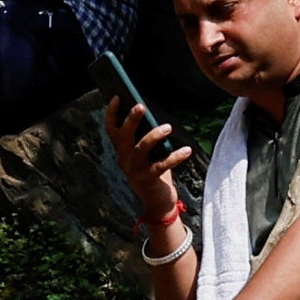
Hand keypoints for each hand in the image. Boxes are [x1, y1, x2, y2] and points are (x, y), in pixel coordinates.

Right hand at [109, 97, 195, 264]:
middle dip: (131, 120)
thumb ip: (146, 137)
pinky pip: (162, 165)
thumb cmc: (154, 171)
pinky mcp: (148, 180)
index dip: (112, 113)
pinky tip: (187, 150)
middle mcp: (124, 159)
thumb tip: (152, 114)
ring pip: (141, 149)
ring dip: (154, 135)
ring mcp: (134, 170)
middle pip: (124, 136)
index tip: (117, 96)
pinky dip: (176, 156)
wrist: (157, 203)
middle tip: (141, 106)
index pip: (111, 129)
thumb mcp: (148, 153)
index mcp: (122, 150)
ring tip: (168, 126)